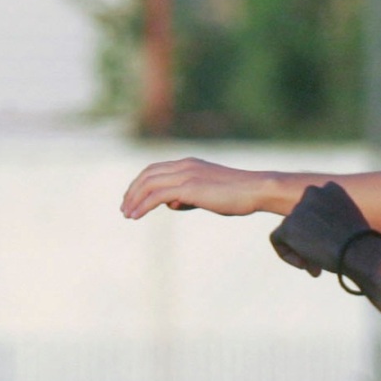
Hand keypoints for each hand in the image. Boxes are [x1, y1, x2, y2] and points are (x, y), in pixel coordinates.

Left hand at [122, 157, 277, 219]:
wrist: (255, 190)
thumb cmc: (238, 195)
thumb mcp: (208, 194)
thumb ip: (188, 196)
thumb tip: (172, 203)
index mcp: (189, 164)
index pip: (156, 169)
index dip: (140, 183)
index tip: (133, 198)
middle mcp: (184, 166)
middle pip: (148, 175)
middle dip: (132, 191)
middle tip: (125, 208)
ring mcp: (186, 175)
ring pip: (148, 184)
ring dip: (134, 200)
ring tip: (127, 215)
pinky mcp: (189, 188)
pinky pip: (157, 195)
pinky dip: (143, 205)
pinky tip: (137, 215)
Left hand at [269, 182, 380, 276]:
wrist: (359, 251)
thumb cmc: (363, 244)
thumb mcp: (350, 225)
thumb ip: (331, 223)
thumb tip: (316, 236)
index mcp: (331, 188)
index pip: (315, 208)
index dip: (322, 228)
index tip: (334, 244)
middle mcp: (313, 192)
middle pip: (303, 219)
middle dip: (311, 241)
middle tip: (323, 260)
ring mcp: (299, 208)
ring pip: (291, 231)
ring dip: (302, 250)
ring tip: (317, 268)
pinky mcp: (288, 225)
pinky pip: (277, 240)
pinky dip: (287, 255)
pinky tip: (304, 265)